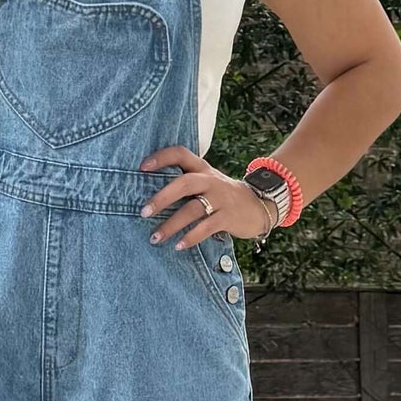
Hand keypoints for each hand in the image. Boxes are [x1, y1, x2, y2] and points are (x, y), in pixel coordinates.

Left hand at [138, 145, 272, 247]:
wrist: (258, 206)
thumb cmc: (221, 195)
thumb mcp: (206, 182)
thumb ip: (185, 182)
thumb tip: (149, 196)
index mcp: (202, 169)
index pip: (180, 154)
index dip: (161, 158)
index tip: (141, 167)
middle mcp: (210, 180)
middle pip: (184, 183)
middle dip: (162, 198)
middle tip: (143, 212)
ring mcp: (221, 198)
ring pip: (193, 209)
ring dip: (171, 225)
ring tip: (155, 238)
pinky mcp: (228, 217)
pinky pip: (207, 227)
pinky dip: (191, 237)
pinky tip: (178, 246)